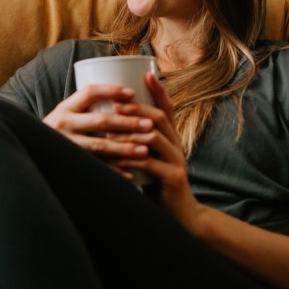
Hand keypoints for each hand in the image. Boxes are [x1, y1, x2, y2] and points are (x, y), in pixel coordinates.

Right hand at [43, 82, 154, 174]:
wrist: (32, 152)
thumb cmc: (59, 131)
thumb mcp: (67, 115)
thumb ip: (87, 108)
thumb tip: (127, 95)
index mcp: (65, 108)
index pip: (89, 92)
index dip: (111, 91)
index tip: (132, 93)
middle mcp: (64, 124)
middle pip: (100, 121)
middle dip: (128, 123)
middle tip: (149, 125)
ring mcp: (67, 145)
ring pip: (100, 146)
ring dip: (125, 149)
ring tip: (145, 151)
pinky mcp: (71, 163)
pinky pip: (95, 167)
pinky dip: (114, 171)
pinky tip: (131, 174)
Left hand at [113, 74, 205, 230]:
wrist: (179, 214)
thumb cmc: (156, 183)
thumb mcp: (148, 158)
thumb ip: (137, 142)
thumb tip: (109, 124)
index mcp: (171, 137)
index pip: (167, 107)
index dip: (158, 90)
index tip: (146, 74)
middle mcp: (176, 144)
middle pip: (158, 118)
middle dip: (136, 108)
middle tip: (116, 104)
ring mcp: (176, 160)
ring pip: (155, 138)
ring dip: (131, 132)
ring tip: (111, 131)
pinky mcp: (173, 177)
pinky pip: (152, 163)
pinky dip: (134, 158)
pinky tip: (119, 156)